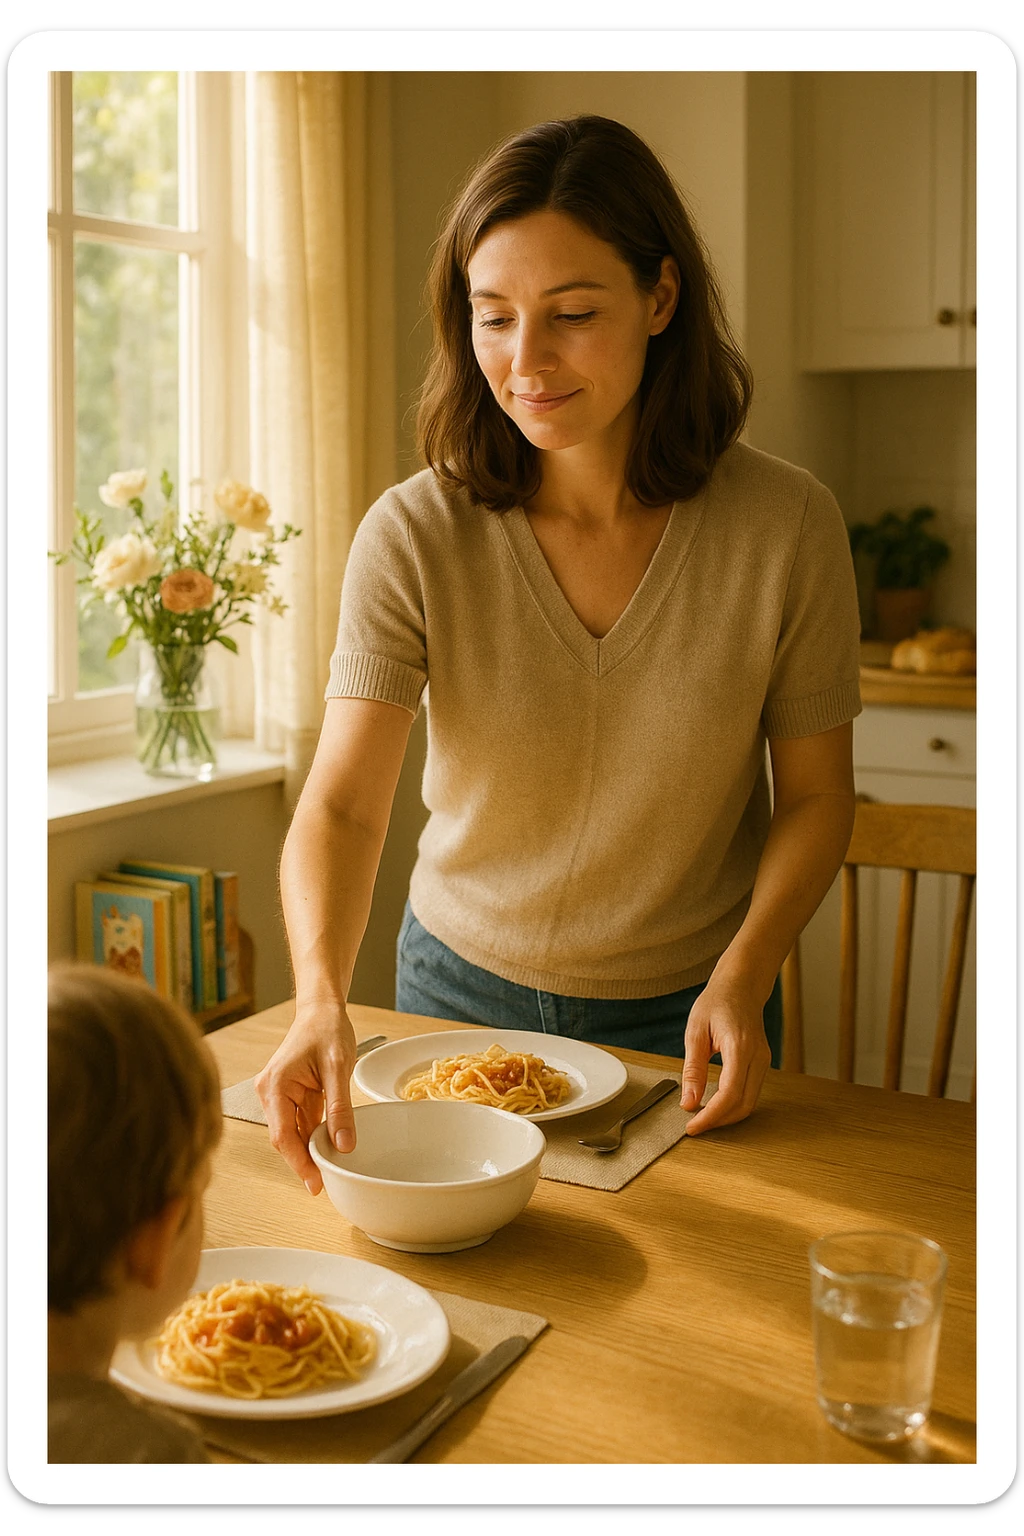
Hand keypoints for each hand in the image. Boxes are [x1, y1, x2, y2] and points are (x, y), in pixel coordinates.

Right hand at [254, 1005, 357, 1195]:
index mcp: (275, 1085)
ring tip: (330, 1169)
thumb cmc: (326, 1029)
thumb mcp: (338, 1068)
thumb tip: (343, 1145)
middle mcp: (270, 1092)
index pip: (283, 1135)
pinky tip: (327, 1147)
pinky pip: (299, 1122)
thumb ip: (339, 1108)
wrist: (321, 1009)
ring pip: (291, 1132)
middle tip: (326, 1183)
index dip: (299, 1163)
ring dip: (308, 1149)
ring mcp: (278, 1094)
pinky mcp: (289, 1095)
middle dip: (304, 1160)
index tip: (315, 1184)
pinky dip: (312, 1135)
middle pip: (284, 1138)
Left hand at [679, 974, 771, 1135]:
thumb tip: (688, 1103)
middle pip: (743, 1105)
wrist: (741, 985)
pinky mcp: (762, 1064)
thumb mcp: (695, 1032)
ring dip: (726, 1116)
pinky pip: (751, 1093)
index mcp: (740, 1047)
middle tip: (694, 1127)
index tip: (691, 1126)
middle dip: (718, 1121)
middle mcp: (758, 1057)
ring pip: (750, 1103)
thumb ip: (693, 1069)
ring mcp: (764, 1061)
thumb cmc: (716, 1002)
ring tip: (701, 1118)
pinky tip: (714, 1105)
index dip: (711, 1116)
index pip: (729, 1094)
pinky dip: (733, 1105)